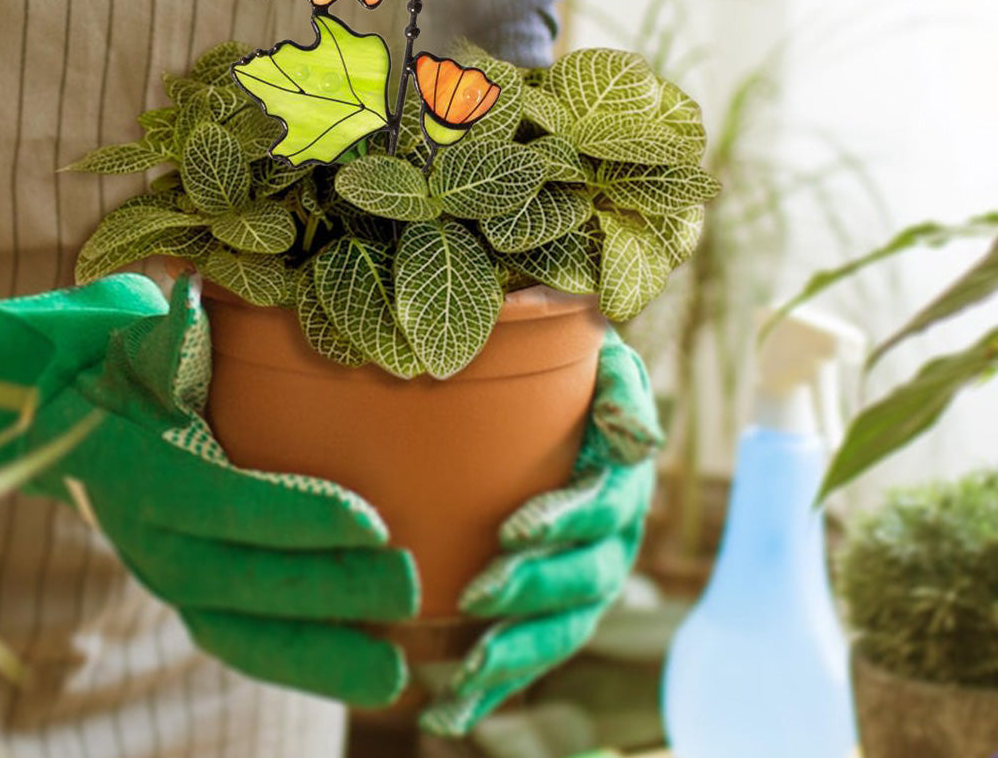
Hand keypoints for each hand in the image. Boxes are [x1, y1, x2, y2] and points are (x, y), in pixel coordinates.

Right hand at [0, 274, 418, 706]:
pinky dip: (298, 662)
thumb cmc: (124, 355)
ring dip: (317, 655)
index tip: (372, 521)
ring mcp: (161, 570)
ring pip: (237, 631)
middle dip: (326, 590)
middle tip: (410, 584)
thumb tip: (194, 294)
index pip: (219, 501)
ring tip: (394, 674)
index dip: (293, 517)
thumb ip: (171, 327)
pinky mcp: (185, 592)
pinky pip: (239, 640)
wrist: (65, 410)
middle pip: (237, 580)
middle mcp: (143, 532)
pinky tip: (362, 670)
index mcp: (134, 463)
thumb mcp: (141, 333)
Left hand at [419, 327, 661, 735]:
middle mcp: (611, 545)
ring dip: (512, 659)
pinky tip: (445, 718)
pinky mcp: (551, 614)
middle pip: (583, 580)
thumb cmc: (573, 384)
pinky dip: (491, 693)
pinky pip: (529, 659)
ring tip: (459, 686)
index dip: (563, 521)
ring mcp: (583, 586)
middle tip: (475, 595)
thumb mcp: (603, 364)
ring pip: (559, 633)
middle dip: (532, 591)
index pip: (599, 509)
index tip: (512, 530)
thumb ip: (619, 387)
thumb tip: (637, 438)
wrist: (566, 416)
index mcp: (621, 486)